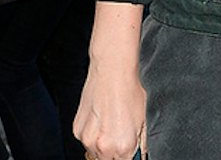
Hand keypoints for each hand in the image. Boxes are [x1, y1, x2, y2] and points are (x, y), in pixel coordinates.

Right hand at [75, 1, 147, 159]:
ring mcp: (87, 139)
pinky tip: (101, 118)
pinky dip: (93, 134)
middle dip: (115, 153)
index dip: (129, 156)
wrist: (112, 70)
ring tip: (110, 124)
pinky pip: (86, 140)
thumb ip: (139, 143)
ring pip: (95, 153)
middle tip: (121, 135)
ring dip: (102, 145)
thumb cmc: (130, 90)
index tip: (129, 149)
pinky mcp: (77, 130)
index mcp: (123, 146)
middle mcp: (102, 146)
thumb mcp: (143, 119)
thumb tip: (138, 154)